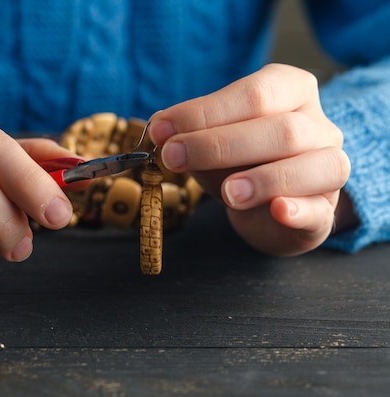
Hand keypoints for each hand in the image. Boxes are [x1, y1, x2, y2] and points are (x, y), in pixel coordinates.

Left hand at [149, 64, 350, 255]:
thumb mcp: (209, 141)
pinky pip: (320, 210)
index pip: (255, 94)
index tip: (162, 130)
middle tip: (174, 158)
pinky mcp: (325, 212)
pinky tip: (277, 210)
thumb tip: (159, 126)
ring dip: (264, 178)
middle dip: (220, 144)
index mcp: (290, 92)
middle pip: (283, 129)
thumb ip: (189, 132)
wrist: (264, 209)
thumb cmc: (238, 163)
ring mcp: (329, 168)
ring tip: (227, 192)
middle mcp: (318, 126)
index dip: (205, 111)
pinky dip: (298, 210)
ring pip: (315, 164)